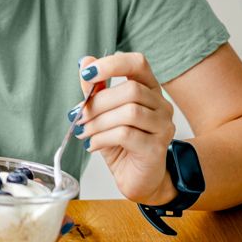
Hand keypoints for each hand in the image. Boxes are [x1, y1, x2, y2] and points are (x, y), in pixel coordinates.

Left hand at [75, 53, 175, 203]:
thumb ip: (96, 90)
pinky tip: (93, 145)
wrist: (139, 179)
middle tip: (78, 116)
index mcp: (149, 89)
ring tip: (84, 132)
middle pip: (131, 90)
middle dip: (98, 103)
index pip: (138, 63)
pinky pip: (126, 135)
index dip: (112, 64)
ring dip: (98, 122)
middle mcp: (162, 105)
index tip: (87, 74)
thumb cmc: (122, 144)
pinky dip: (102, 138)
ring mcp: (163, 126)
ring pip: (129, 113)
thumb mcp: (104, 114)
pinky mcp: (157, 148)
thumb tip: (85, 61)